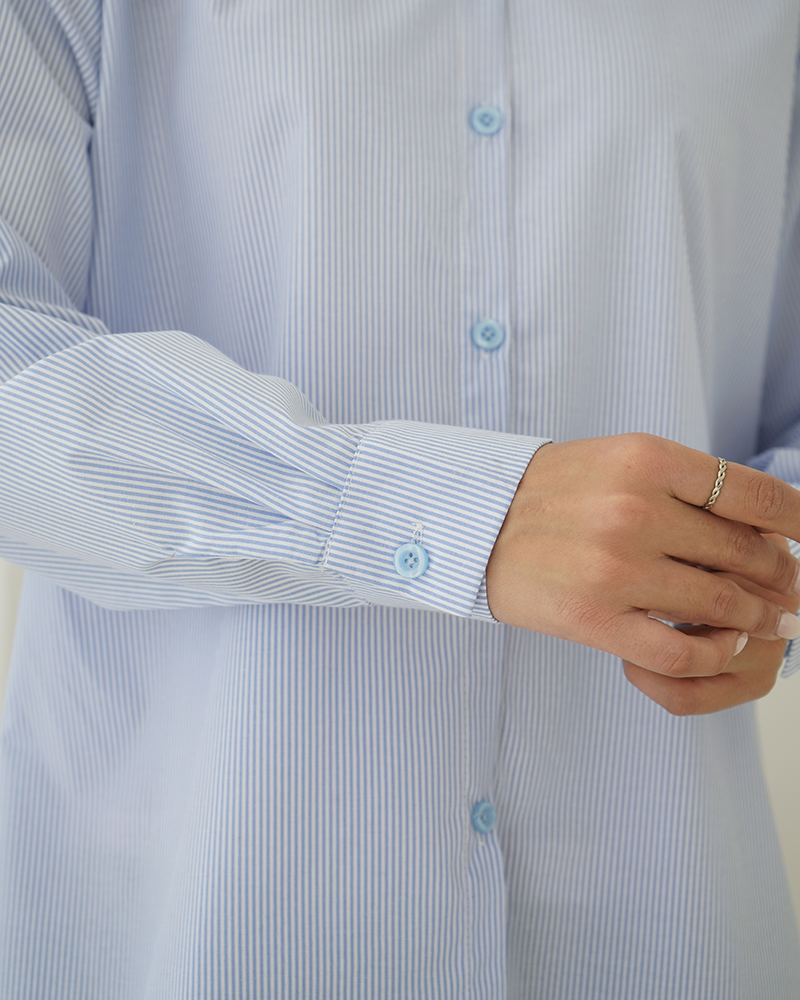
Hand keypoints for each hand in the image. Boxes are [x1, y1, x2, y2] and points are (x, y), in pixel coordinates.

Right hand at [485, 434, 799, 711]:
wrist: (475, 524)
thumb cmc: (551, 491)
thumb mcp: (620, 460)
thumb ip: (687, 484)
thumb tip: (763, 525)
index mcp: (646, 460)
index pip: (754, 495)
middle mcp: (634, 511)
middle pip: (743, 554)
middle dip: (781, 577)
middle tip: (792, 590)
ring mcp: (616, 570)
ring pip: (720, 606)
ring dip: (755, 619)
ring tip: (767, 622)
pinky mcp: (596, 620)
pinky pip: (680, 653)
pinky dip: (713, 655)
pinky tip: (720, 648)